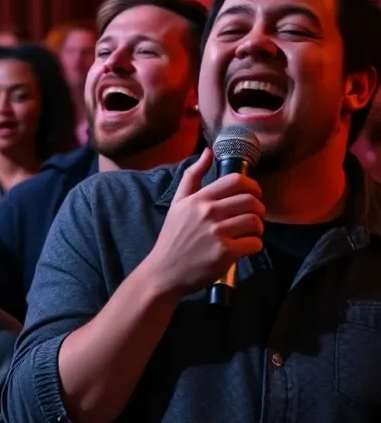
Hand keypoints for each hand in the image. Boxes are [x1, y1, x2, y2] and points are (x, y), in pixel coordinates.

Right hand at [145, 148, 264, 294]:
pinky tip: (245, 247)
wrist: (165, 270)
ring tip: (248, 232)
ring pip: (255, 222)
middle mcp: (208, 213)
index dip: (253, 186)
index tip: (253, 195)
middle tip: (252, 217)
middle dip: (258, 209)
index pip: (235, 181)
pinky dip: (255, 245)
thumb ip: (193, 176)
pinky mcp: (226, 253)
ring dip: (258, 228)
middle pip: (251, 201)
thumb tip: (208, 151)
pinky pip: (255, 243)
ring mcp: (217, 233)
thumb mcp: (177, 203)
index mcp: (199, 199)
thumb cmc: (173, 236)